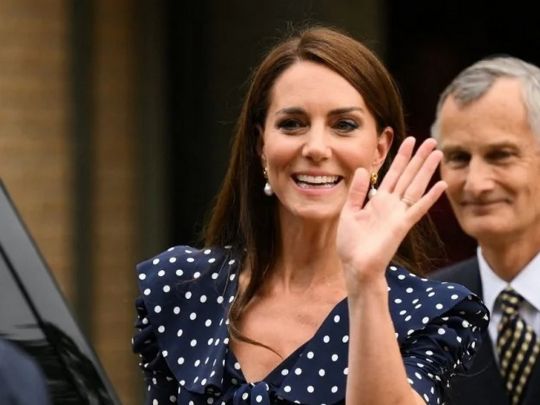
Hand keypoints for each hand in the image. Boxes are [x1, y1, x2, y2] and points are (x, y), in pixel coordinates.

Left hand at [336, 137, 446, 292]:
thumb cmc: (351, 243)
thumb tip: (364, 169)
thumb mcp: (349, 212)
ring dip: (426, 170)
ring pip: (415, 186)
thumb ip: (357, 191)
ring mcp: (398, 214)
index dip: (401, 157)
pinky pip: (418, 208)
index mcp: (378, 200)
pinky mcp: (402, 225)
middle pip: (408, 176)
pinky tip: (441, 185)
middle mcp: (391, 204)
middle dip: (418, 158)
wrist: (355, 266)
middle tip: (431, 140)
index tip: (409, 141)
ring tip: (437, 153)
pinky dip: (430, 197)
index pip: (392, 173)